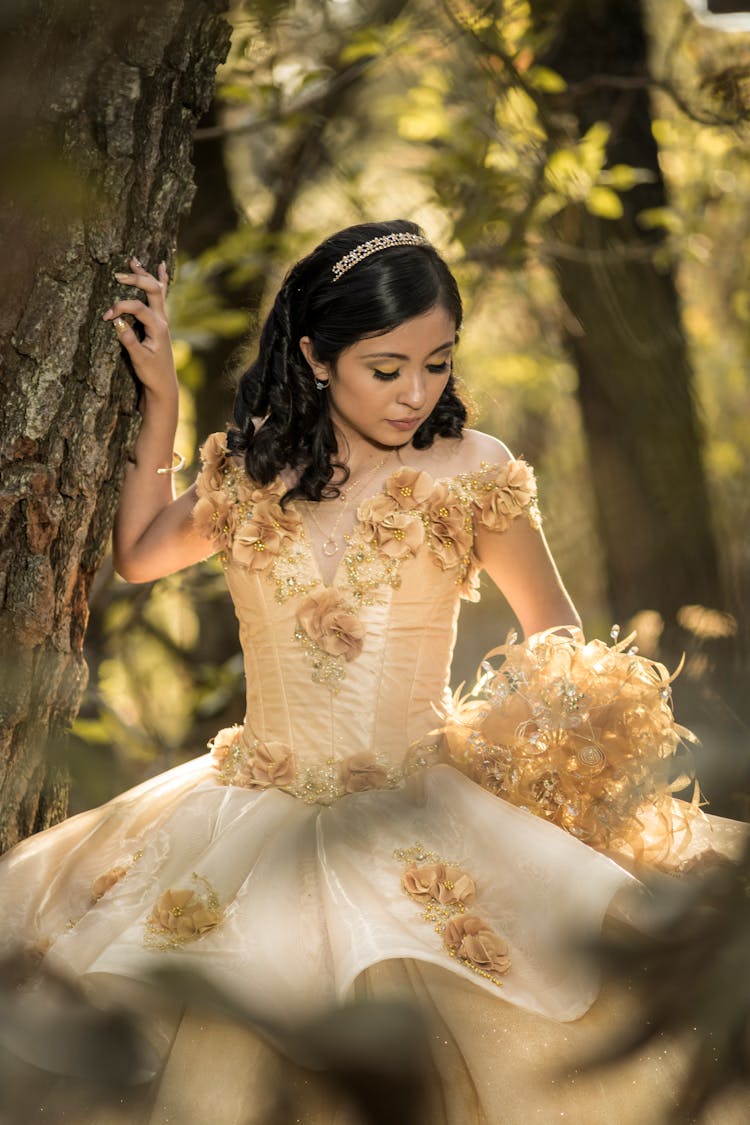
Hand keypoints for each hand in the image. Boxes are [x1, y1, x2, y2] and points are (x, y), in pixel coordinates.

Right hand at [103, 257, 176, 397]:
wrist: (164, 385)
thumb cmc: (152, 374)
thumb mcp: (139, 359)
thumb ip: (129, 340)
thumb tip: (117, 323)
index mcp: (158, 327)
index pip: (138, 307)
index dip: (120, 308)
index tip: (106, 317)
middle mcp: (162, 320)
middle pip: (152, 290)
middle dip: (135, 279)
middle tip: (118, 275)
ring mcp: (162, 320)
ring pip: (156, 290)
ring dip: (144, 274)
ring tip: (133, 260)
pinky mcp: (159, 322)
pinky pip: (161, 296)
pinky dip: (160, 280)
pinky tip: (162, 267)